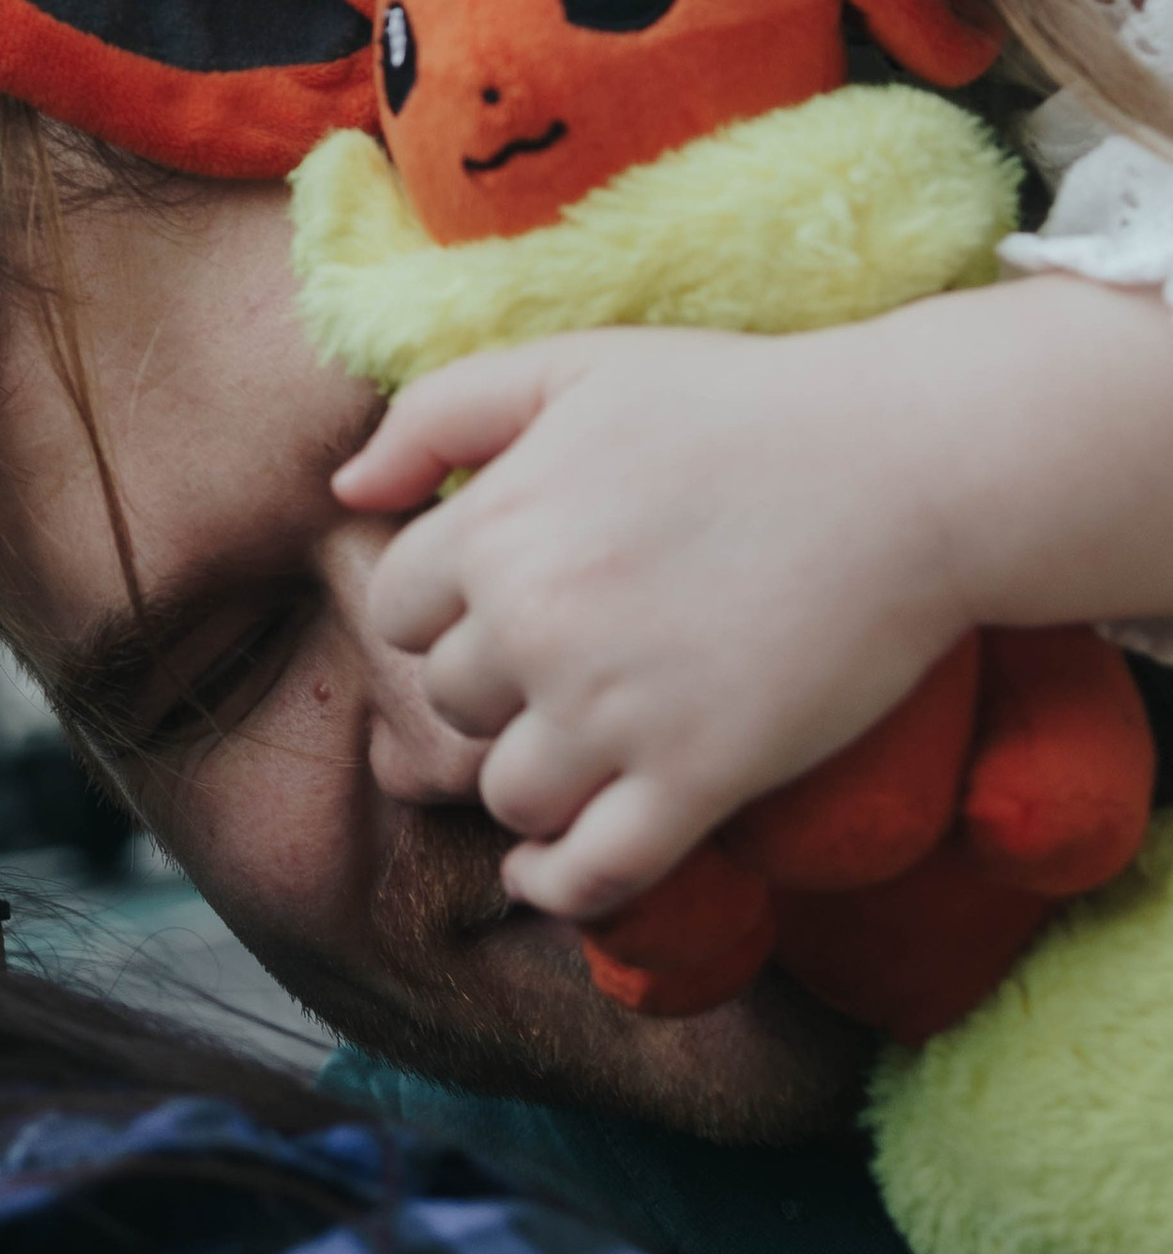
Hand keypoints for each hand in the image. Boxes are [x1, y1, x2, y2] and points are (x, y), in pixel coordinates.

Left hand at [330, 284, 1172, 922]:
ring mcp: (618, 714)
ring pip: (507, 795)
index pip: (396, 611)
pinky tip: (550, 867)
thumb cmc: (737, 406)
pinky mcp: (700, 781)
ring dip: (529, 778)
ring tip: (578, 743)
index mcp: (496, 527)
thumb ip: (441, 414)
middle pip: (450, 702)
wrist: (908, 469)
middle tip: (565, 658)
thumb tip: (346, 492)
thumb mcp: (574, 368)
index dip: (442, 608)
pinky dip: (556, 885)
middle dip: (493, 686)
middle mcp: (538, 628)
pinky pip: (589, 875)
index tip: (500, 600)